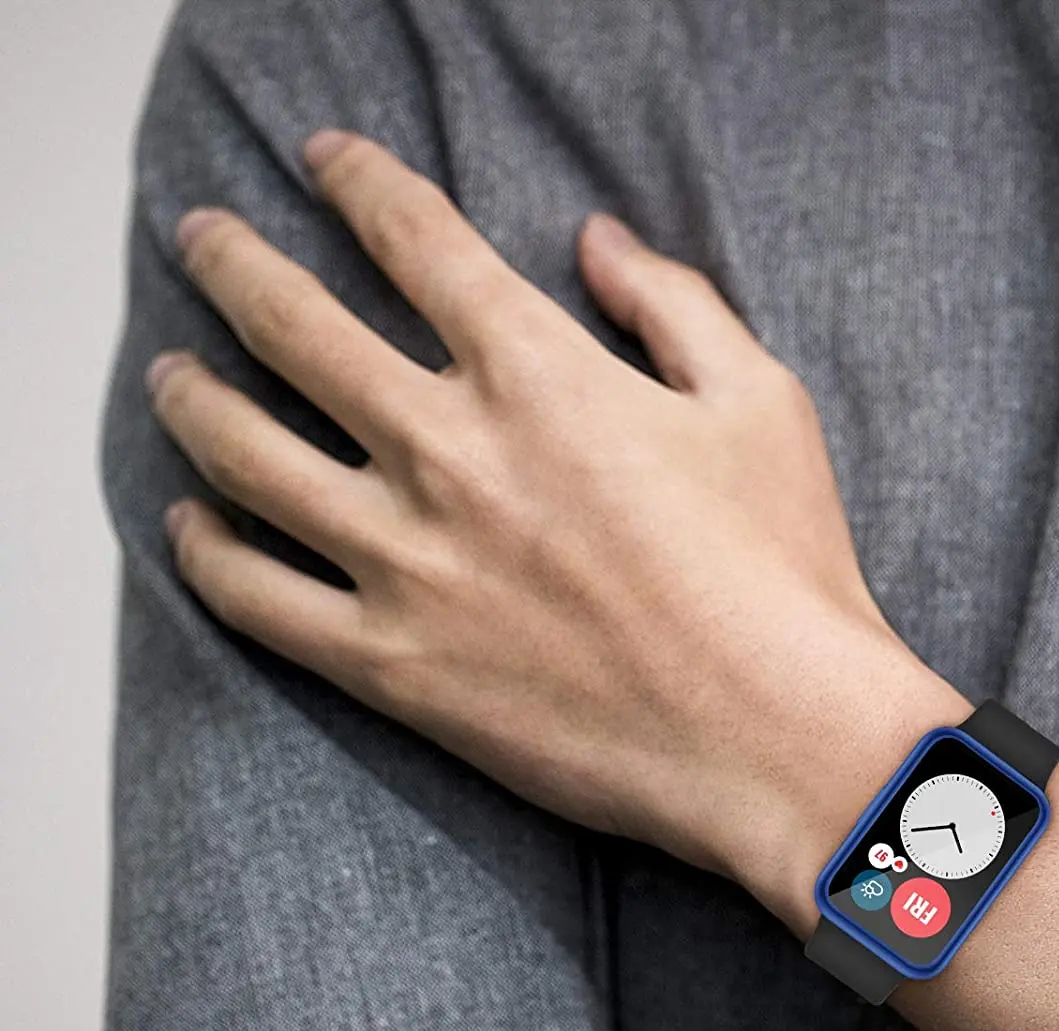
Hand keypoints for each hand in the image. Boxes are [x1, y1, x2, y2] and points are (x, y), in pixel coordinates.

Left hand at [148, 130, 965, 932]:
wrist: (777, 739)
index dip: (356, 181)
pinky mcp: (394, 665)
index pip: (412, 238)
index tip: (325, 162)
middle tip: (204, 241)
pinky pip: (259, 601)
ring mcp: (409, 562)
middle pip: (292, 325)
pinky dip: (207, 557)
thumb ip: (673, 303)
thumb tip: (596, 241)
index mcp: (540, 372)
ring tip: (172, 378)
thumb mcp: (760, 403)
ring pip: (244, 455)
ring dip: (191, 399)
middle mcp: (451, 451)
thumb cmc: (784, 570)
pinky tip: (191, 528)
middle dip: (231, 263)